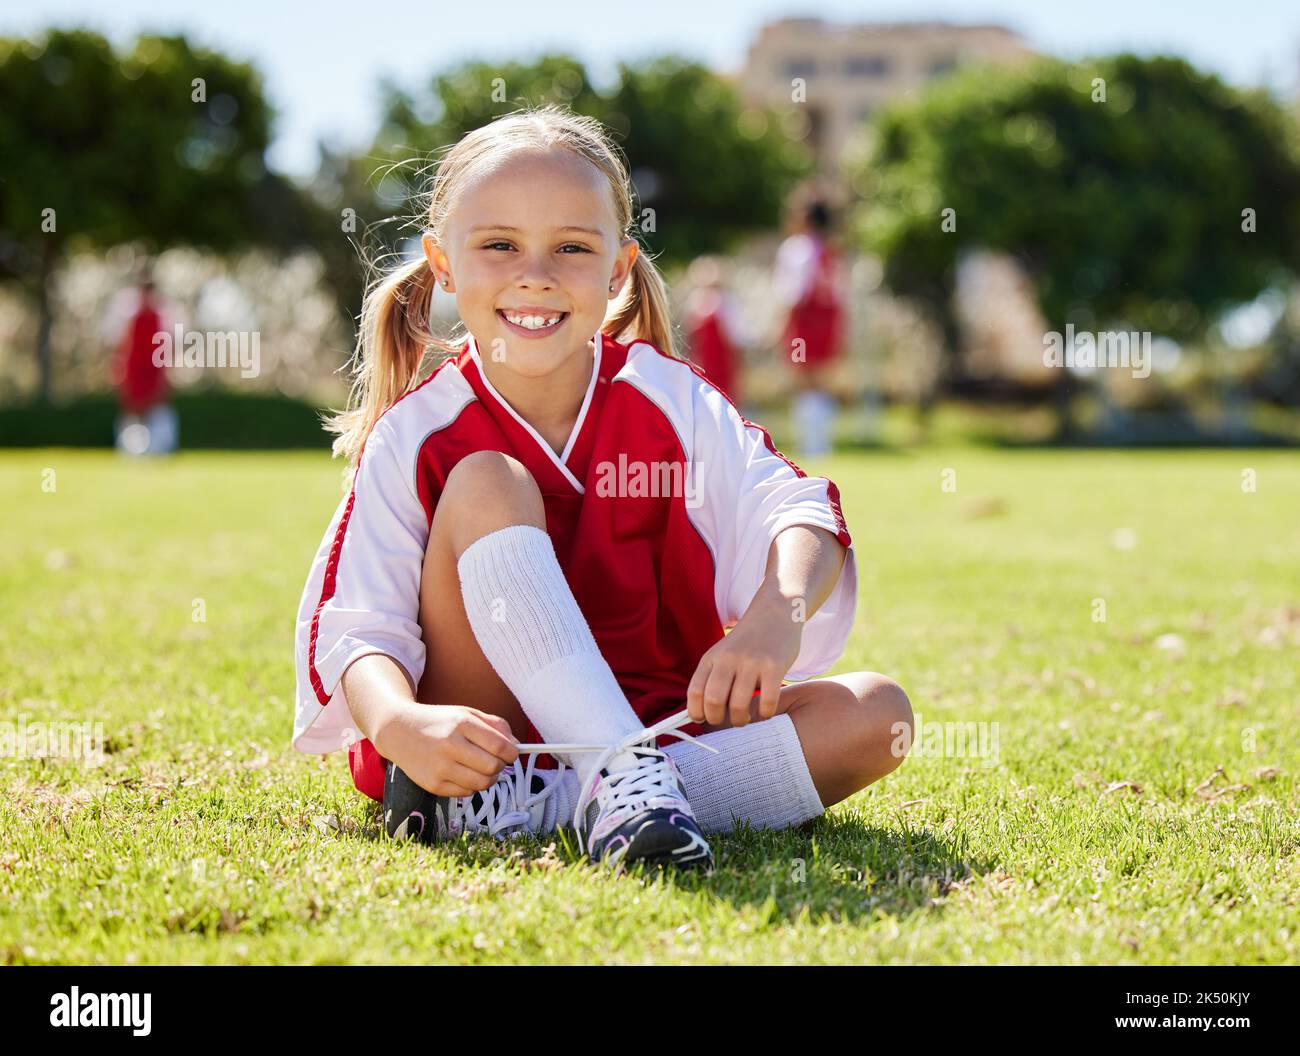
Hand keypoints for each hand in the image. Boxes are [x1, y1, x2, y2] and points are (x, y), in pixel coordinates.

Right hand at [375, 703, 519, 798]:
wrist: (400, 731)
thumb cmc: (439, 722)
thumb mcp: (467, 713)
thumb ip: (496, 726)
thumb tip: (517, 746)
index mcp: (461, 723)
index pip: (500, 747)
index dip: (513, 754)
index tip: (512, 754)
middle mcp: (449, 745)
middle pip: (493, 767)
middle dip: (500, 766)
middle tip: (495, 761)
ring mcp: (439, 767)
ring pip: (481, 784)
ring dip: (488, 778)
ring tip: (481, 768)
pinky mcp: (432, 784)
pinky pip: (466, 793)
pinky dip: (471, 785)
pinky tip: (463, 773)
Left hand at [686, 597, 802, 727]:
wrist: (775, 612)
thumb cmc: (747, 641)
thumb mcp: (722, 653)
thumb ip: (712, 677)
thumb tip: (701, 713)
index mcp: (711, 658)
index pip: (695, 692)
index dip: (696, 713)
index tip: (703, 719)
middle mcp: (729, 659)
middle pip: (714, 702)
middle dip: (717, 720)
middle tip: (725, 721)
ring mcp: (752, 663)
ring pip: (739, 706)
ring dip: (740, 720)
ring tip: (744, 718)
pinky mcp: (774, 667)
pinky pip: (767, 702)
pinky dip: (765, 714)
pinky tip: (765, 710)